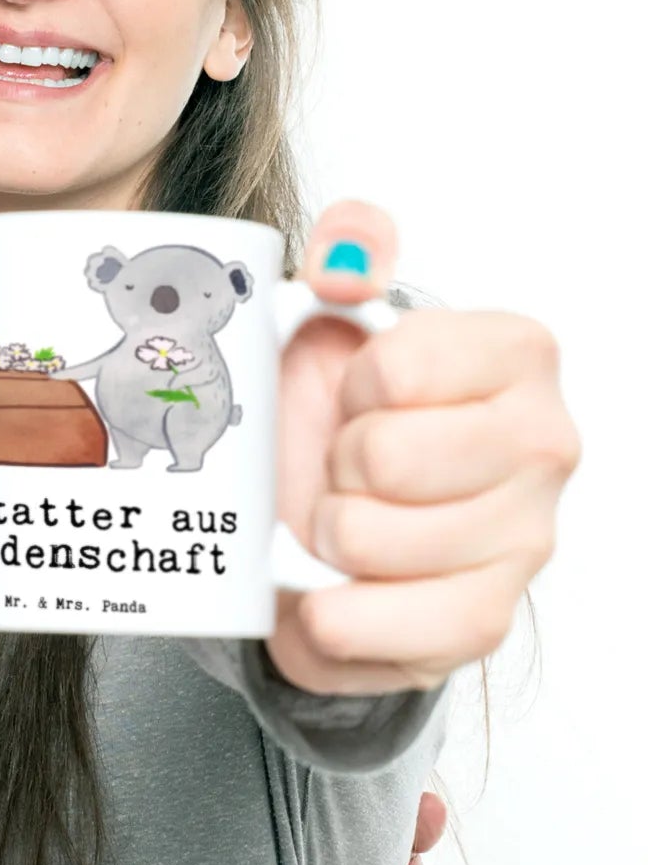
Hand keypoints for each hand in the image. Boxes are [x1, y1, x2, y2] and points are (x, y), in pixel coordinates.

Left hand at [268, 199, 579, 693]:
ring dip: (325, 533)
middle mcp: (543, 445)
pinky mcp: (483, 621)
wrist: (320, 523)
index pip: (399, 367)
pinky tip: (334, 588)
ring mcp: (524, 539)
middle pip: (385, 457)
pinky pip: (381, 624)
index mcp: (516, 356)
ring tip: (341, 519)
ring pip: (368, 539)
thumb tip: (352, 240)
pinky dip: (331, 613)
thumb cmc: (335, 416)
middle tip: (346, 466)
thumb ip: (348, 256)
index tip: (359, 394)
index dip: (351, 385)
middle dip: (335, 464)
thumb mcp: (328, 318)